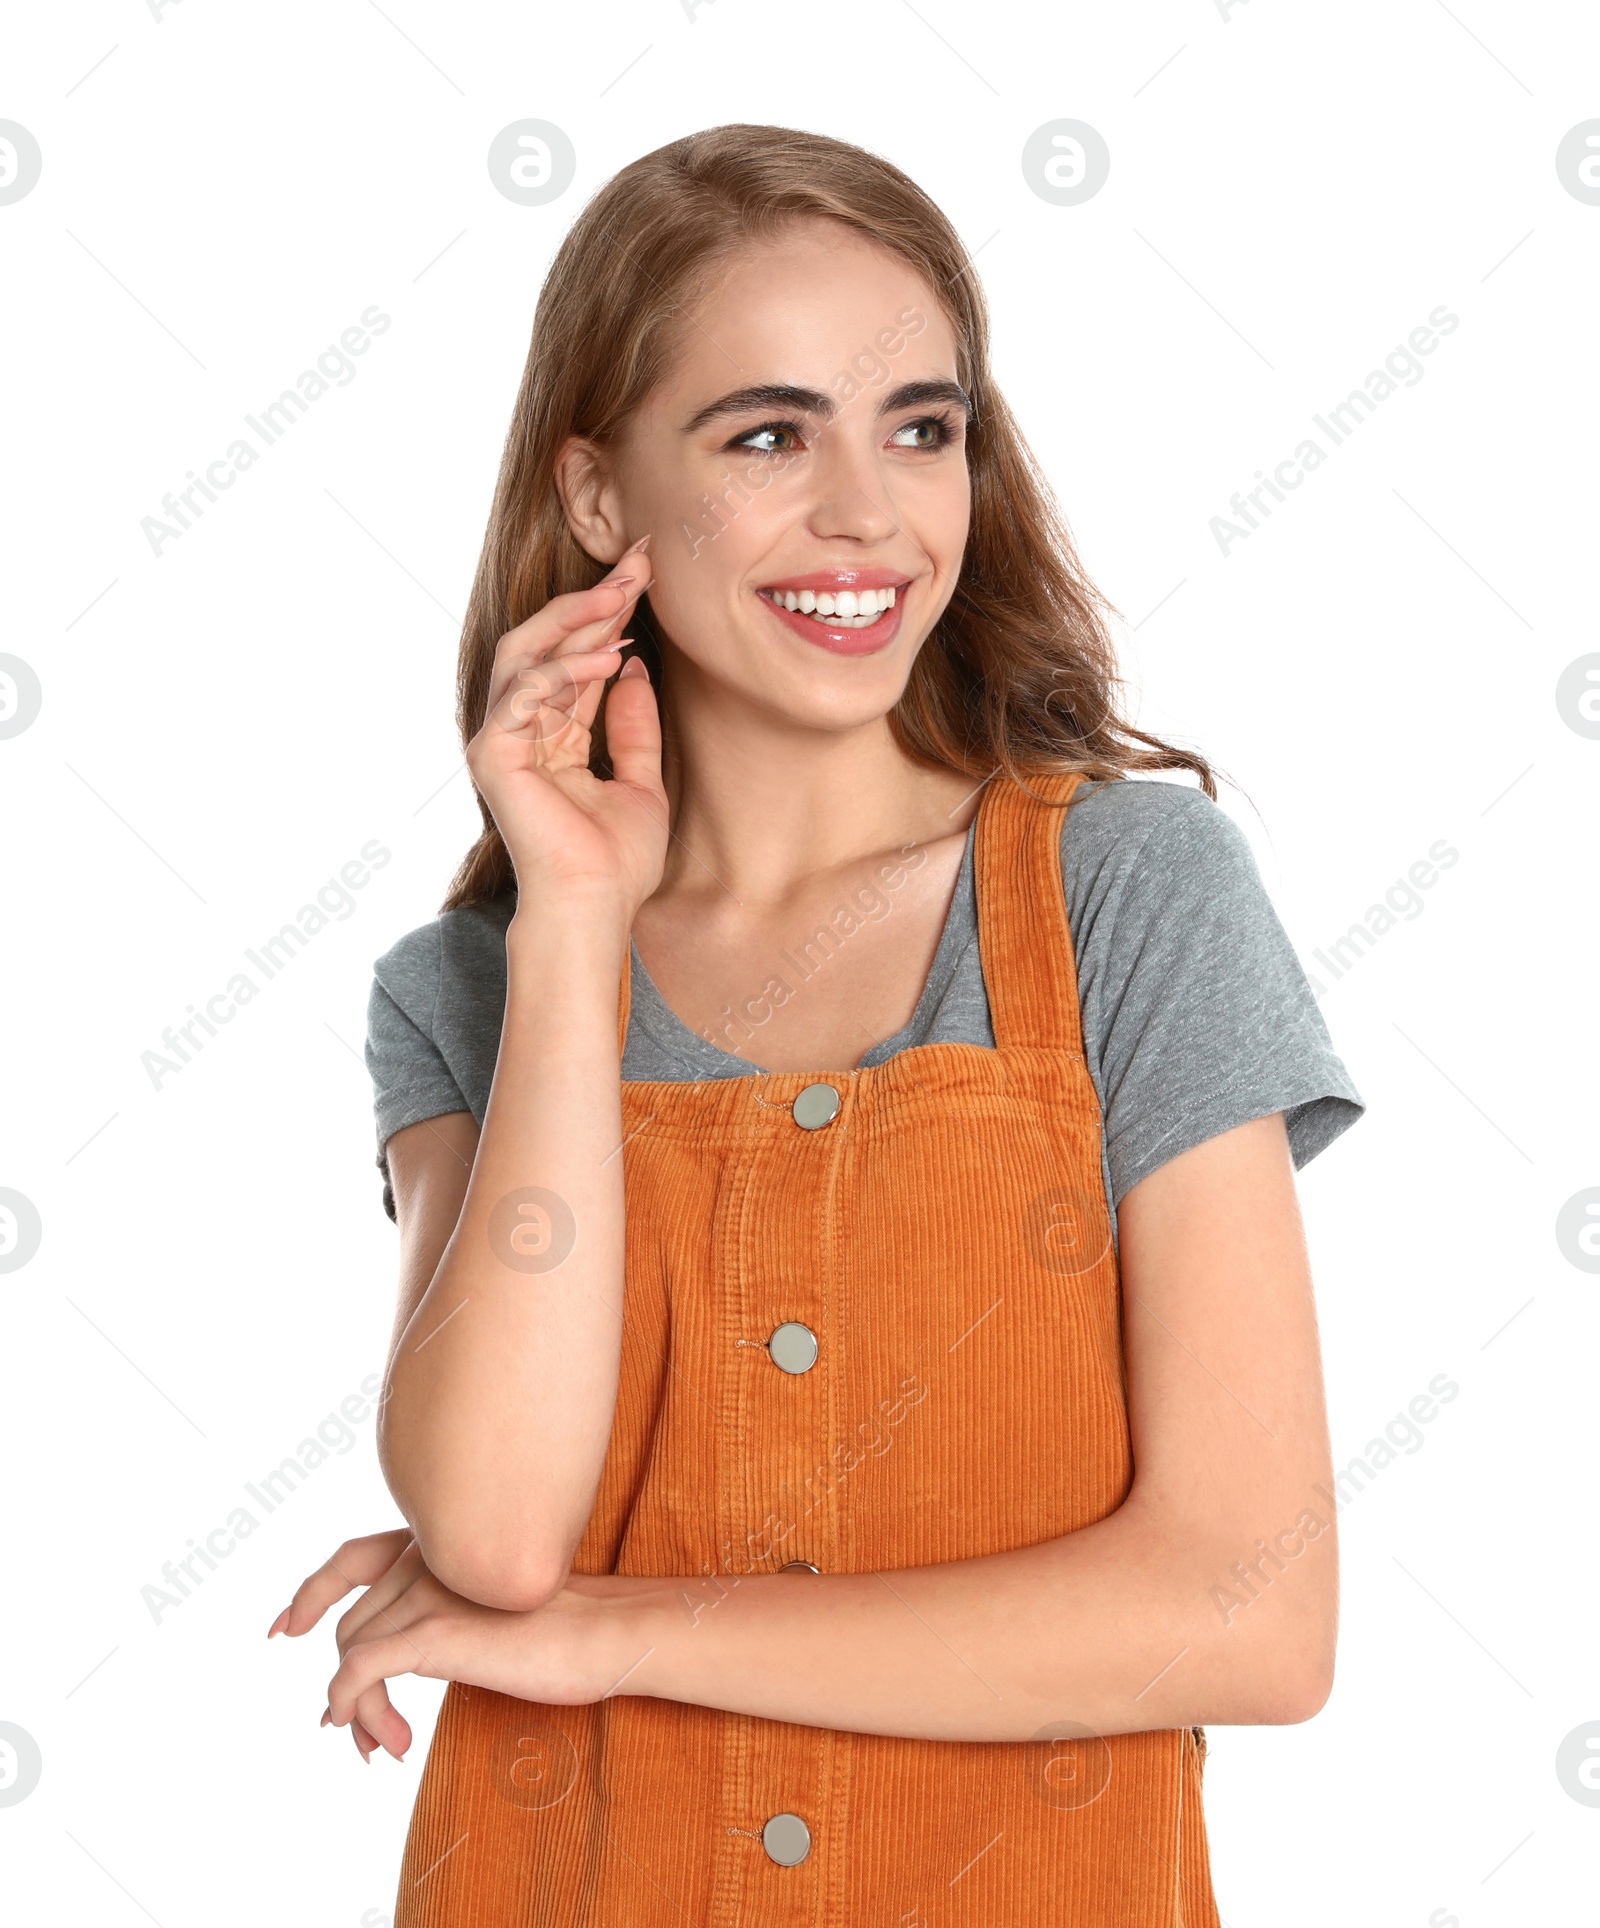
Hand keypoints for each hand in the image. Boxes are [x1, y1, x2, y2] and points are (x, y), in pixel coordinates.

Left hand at [267, 1530, 644, 1762]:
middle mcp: (428, 1553)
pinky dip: (354, 1706)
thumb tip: (407, 1660)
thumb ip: (451, 1611)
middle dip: (347, 1685)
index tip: (286, 1626)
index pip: (354, 1557)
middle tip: (362, 1738)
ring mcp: (429, 1588)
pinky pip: (359, 1670)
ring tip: (390, 1748)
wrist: (609, 1632)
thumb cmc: (569, 1627)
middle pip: (353, 1622)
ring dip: (360, 1711)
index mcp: (443, 1542)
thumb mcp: (496, 1608)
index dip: (313, 1591)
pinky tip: (384, 1738)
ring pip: (353, 1650)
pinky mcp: (434, 1630)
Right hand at [466, 538, 668, 918]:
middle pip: (546, 644)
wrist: (595, 907)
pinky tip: (609, 657)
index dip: (609, 615)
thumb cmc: (615, 861)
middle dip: (592, 600)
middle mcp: (519, 732)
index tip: (648, 574)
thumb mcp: (641, 781)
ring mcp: (500, 741)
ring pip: (527, 655)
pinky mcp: (493, 755)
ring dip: (576, 620)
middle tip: (639, 564)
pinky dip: (565, 671)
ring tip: (624, 597)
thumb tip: (632, 670)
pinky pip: (524, 694)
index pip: (575, 660)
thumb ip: (633, 727)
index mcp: (550, 736)